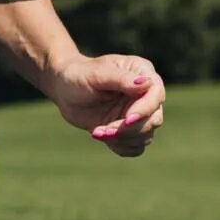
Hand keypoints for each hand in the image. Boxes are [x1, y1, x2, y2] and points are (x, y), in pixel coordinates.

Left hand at [48, 53, 164, 157]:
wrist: (64, 90)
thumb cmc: (79, 75)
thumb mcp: (96, 74)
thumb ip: (121, 79)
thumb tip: (147, 83)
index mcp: (141, 72)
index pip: (155, 94)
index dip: (145, 109)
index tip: (127, 119)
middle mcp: (145, 94)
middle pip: (154, 119)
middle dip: (129, 129)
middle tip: (103, 129)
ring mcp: (138, 113)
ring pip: (146, 136)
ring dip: (122, 139)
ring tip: (97, 132)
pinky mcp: (129, 129)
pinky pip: (136, 147)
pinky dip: (120, 146)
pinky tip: (101, 136)